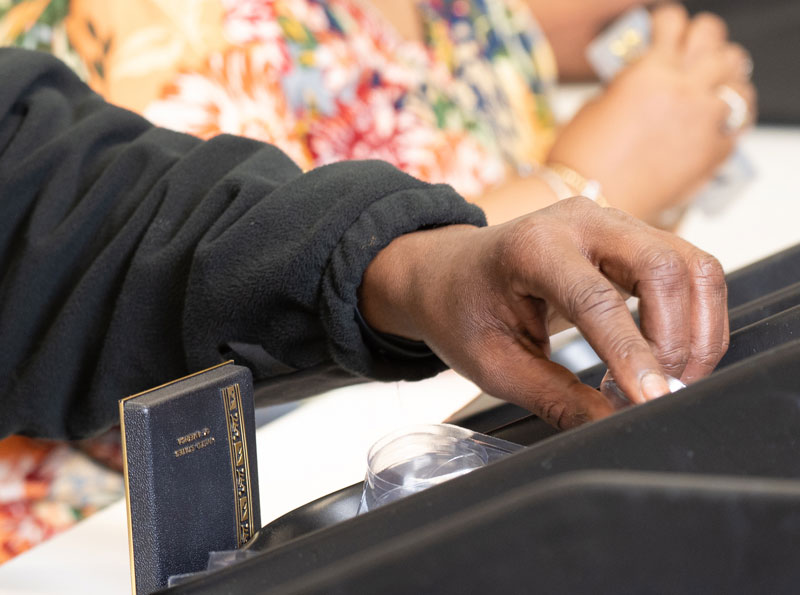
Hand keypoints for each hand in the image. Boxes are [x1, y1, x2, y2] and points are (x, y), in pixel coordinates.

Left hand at [359, 197, 727, 428]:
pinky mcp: (629, 237)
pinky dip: (693, 313)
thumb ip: (555, 397)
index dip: (632, 355)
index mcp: (531, 248)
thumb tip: (612, 424)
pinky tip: (669, 353)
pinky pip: (685, 267)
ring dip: (697, 327)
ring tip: (670, 378)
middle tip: (660, 392)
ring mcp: (609, 222)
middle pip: (664, 267)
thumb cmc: (461, 310)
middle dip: (677, 339)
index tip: (652, 400)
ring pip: (689, 264)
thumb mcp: (494, 365)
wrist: (449, 271)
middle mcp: (578, 222)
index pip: (598, 300)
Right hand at [547, 4, 756, 224]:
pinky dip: (730, 118)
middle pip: (714, 40)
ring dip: (725, 76)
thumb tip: (644, 78)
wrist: (591, 199)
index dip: (667, 22)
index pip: (673, 21)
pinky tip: (719, 120)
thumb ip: (629, 83)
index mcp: (650, 70)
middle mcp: (683, 89)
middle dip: (702, 40)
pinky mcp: (712, 152)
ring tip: (714, 83)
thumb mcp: (597, 103)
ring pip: (738, 78)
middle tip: (693, 51)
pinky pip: (738, 124)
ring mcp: (703, 120)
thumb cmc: (583, 159)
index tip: (663, 29)